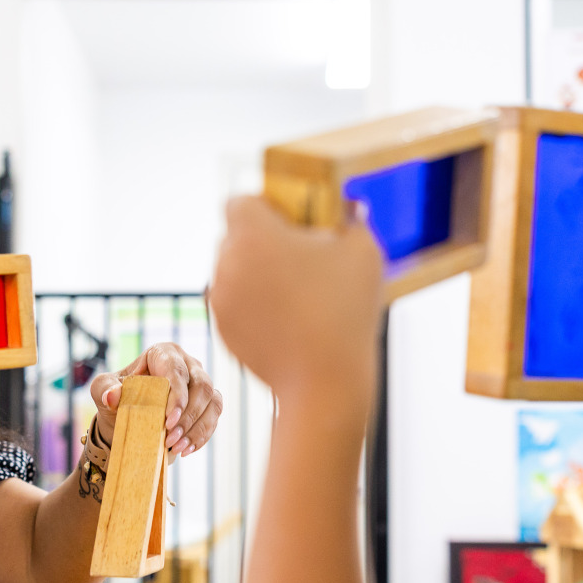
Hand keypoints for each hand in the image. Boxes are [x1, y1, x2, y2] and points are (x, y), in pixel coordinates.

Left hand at [86, 343, 224, 456]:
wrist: (128, 418)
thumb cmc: (117, 398)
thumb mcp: (102, 390)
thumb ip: (104, 389)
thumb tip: (112, 396)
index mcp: (163, 353)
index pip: (177, 370)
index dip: (177, 396)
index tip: (169, 421)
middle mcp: (188, 364)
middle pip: (202, 386)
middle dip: (189, 416)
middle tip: (171, 439)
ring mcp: (201, 383)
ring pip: (212, 402)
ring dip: (197, 428)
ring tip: (177, 447)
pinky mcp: (208, 403)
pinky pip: (214, 417)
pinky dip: (202, 435)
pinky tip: (186, 449)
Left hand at [208, 196, 381, 405]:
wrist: (324, 381)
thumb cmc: (345, 310)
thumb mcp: (363, 251)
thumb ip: (352, 219)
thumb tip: (350, 208)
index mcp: (252, 233)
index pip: (242, 201)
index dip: (267, 206)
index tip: (294, 223)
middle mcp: (225, 262)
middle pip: (237, 236)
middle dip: (264, 241)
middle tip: (302, 258)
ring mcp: (219, 299)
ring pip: (235, 271)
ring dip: (259, 274)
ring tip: (299, 293)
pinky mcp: (223, 330)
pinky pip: (236, 304)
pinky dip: (256, 305)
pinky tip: (289, 320)